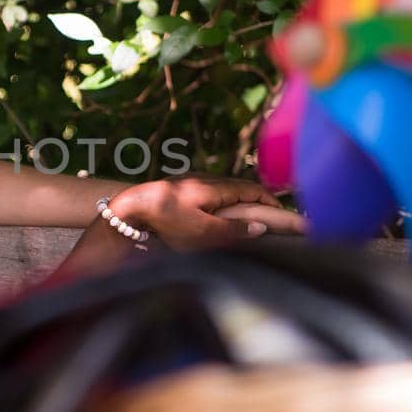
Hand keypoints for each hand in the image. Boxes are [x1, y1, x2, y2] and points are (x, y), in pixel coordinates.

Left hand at [108, 176, 304, 250]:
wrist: (128, 208)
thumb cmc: (164, 221)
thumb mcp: (202, 232)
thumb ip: (232, 230)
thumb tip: (260, 228)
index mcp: (214, 188)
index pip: (252, 189)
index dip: (269, 201)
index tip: (283, 213)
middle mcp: (204, 179)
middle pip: (239, 187)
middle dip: (257, 199)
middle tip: (270, 214)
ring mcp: (190, 181)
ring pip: (223, 188)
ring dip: (238, 200)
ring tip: (248, 215)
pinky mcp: (178, 187)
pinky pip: (208, 191)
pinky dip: (222, 201)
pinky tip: (217, 212)